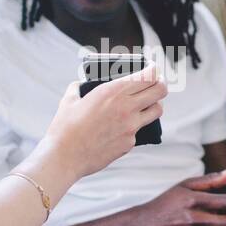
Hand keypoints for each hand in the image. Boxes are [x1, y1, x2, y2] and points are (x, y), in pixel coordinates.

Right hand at [42, 65, 167, 180]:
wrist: (65, 157)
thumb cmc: (64, 127)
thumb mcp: (69, 100)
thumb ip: (78, 88)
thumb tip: (80, 84)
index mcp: (113, 91)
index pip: (149, 75)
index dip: (154, 70)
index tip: (152, 69)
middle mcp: (127, 106)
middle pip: (161, 90)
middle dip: (160, 84)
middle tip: (155, 84)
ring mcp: (131, 126)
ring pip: (157, 110)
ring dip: (154, 105)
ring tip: (145, 104)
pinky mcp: (129, 143)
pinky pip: (139, 130)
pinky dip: (134, 127)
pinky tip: (122, 127)